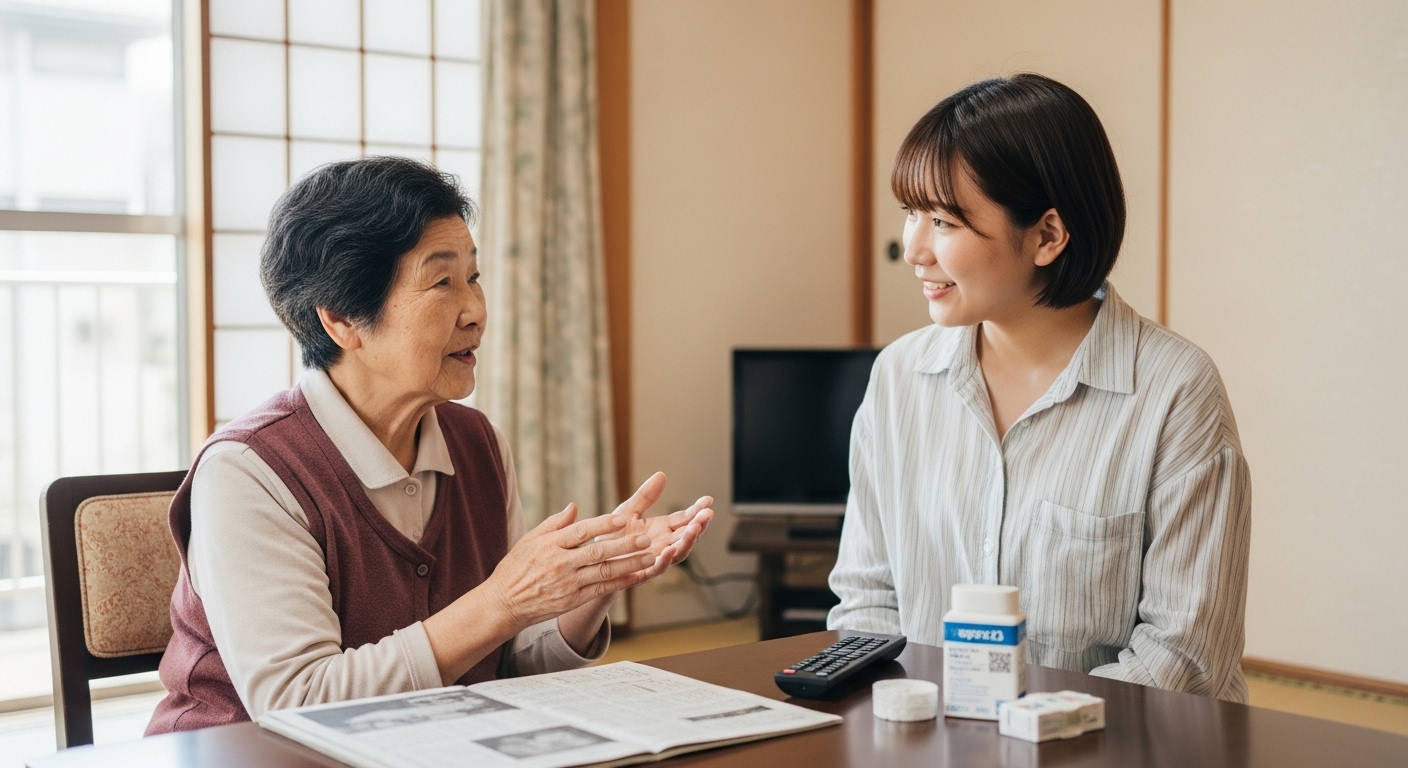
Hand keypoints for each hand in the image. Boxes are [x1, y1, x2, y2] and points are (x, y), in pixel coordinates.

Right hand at [483, 503, 657, 631]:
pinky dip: (620, 584)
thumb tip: (574, 506)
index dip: (604, 524)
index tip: (624, 519)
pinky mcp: (572, 600)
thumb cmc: (516, 568)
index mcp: (550, 545)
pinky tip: (636, 577)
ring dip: (629, 564)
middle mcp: (561, 563)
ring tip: (649, 557)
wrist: (503, 604)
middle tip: (645, 538)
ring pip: (604, 572)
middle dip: (624, 544)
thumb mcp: (529, 540)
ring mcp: (568, 584)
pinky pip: (600, 590)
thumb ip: (554, 524)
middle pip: (598, 551)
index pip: (582, 531)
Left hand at [600, 472, 713, 584]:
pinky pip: (656, 568)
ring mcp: (654, 559)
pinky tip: (670, 550)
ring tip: (694, 529)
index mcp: (662, 529)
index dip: (697, 510)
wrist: (593, 561)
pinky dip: (664, 560)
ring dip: (688, 541)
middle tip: (707, 514)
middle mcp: (662, 544)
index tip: (708, 500)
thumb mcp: (628, 511)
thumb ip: (645, 496)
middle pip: (687, 536)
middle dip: (699, 525)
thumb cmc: (611, 537)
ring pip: (678, 552)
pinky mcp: (641, 572)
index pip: (685, 518)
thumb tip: (661, 475)